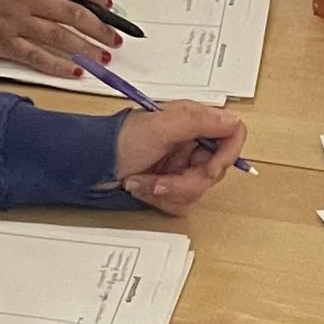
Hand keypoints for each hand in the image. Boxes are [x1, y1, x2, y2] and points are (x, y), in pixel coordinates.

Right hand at [0, 0, 119, 72]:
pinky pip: (37, 58)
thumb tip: (72, 0)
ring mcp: (16, 24)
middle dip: (98, 28)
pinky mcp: (5, 45)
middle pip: (71, 13)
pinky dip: (57, 66)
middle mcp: (25, 0)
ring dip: (85, 49)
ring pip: (59, 37)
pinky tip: (74, 71)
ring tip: (102, 58)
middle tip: (114, 39)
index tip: (109, 6)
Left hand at [112, 101, 244, 211]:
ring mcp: (182, 165)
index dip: (228, 155)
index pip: (233, 135)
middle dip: (186, 181)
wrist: (90, 164)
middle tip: (161, 180)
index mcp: (194, 122)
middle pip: (216, 170)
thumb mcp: (159, 126)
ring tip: (143, 181)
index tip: (209, 168)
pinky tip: (142, 186)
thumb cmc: (118, 140)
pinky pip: (182, 202)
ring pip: (199, 190)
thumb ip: (197, 121)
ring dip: (168, 190)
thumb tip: (232, 121)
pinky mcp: (172, 185)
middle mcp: (192, 143)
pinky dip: (160, 198)